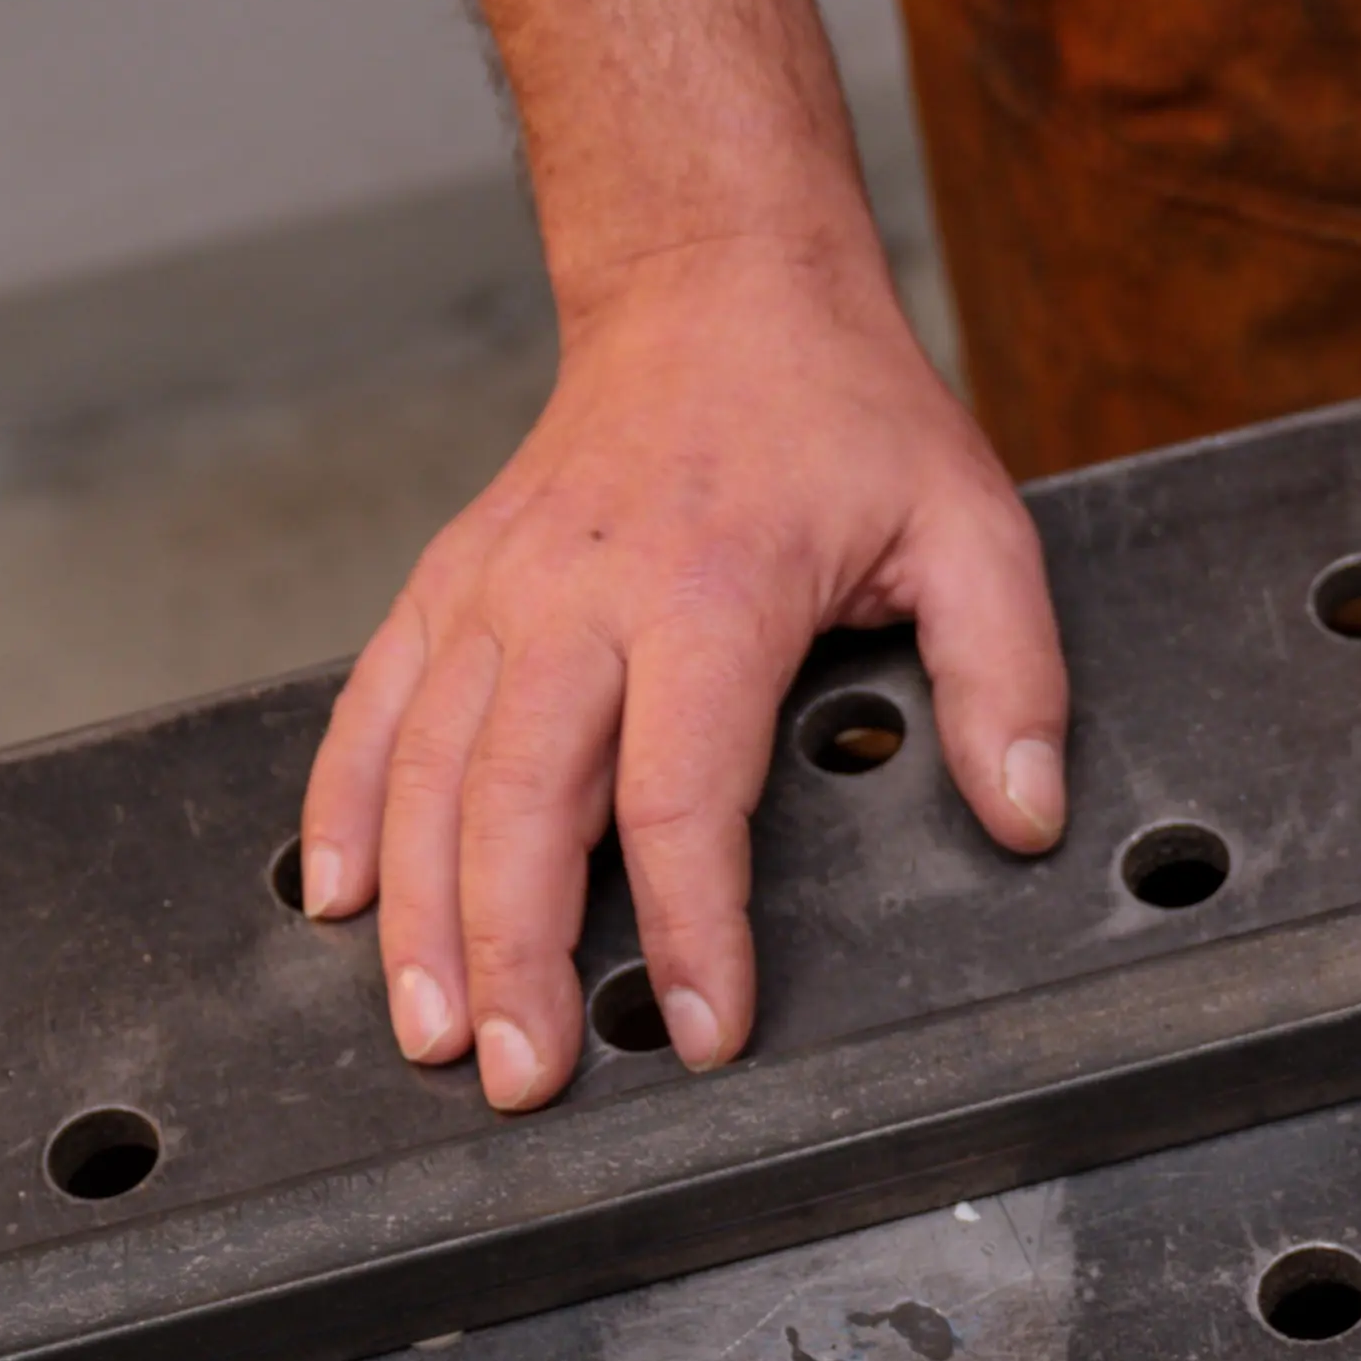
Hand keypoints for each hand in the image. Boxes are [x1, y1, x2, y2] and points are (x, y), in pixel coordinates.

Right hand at [296, 231, 1067, 1107]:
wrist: (714, 283)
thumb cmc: (841, 414)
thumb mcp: (972, 528)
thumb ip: (1008, 678)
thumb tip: (1023, 814)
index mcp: (708, 592)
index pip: (680, 797)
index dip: (691, 930)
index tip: (708, 1031)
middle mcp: (577, 594)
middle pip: (519, 804)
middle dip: (514, 956)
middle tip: (524, 1076)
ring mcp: (496, 589)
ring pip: (425, 772)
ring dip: (421, 914)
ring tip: (432, 1033)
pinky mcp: (449, 585)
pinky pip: (374, 708)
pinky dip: (345, 809)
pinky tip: (337, 901)